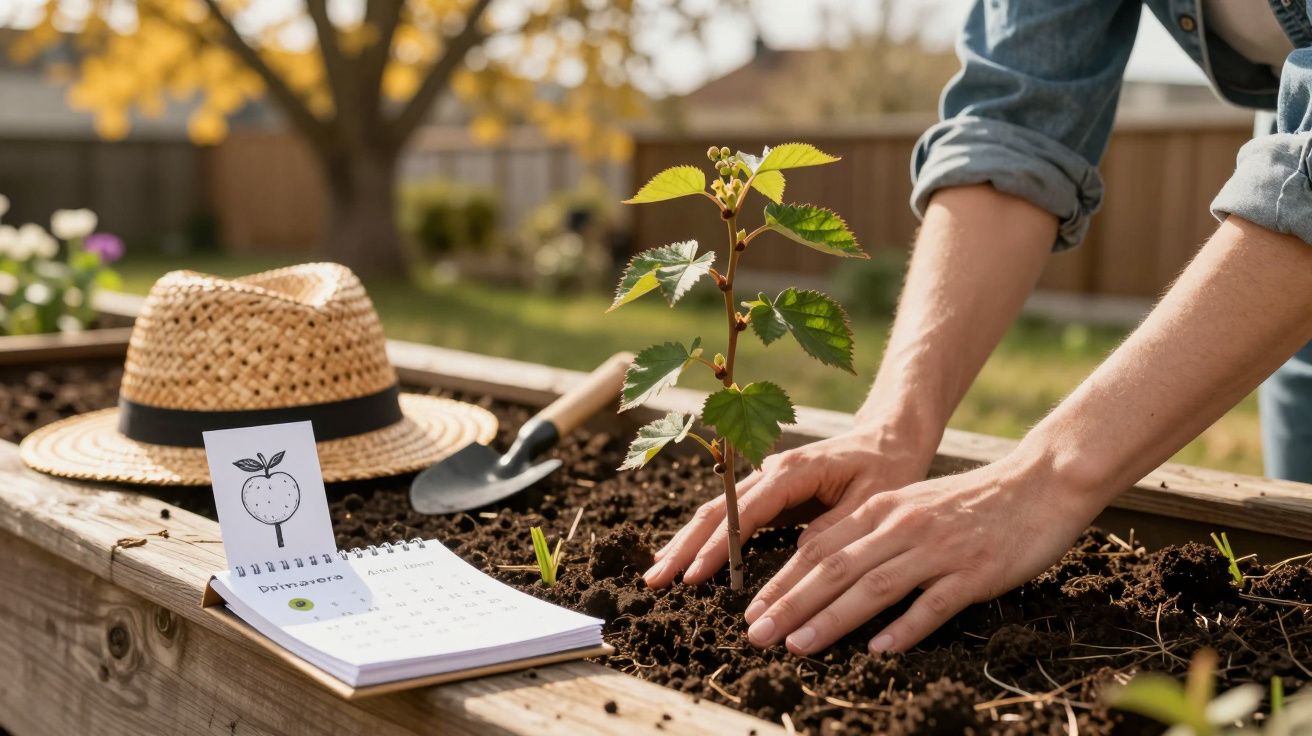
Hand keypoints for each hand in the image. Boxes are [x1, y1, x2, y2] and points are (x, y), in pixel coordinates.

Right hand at [642, 427, 931, 587]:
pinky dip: (704, 539)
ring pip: (715, 513)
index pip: (742, 514)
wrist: (889, 439)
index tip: (692, 577)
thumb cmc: (886, 469)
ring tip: (657, 574)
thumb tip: (796, 559)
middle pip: (715, 511)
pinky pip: (728, 516)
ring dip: (685, 544)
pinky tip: (686, 559)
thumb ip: (832, 528)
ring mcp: (764, 480)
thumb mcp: (870, 502)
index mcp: (792, 471)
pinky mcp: (767, 492)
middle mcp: (769, 470)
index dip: (716, 548)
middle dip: (683, 547)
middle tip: (654, 581)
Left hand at [742, 454, 1105, 655]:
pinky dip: (903, 628)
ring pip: (873, 587)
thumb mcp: (911, 506)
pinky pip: (932, 603)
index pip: (818, 549)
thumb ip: (870, 533)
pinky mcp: (974, 572)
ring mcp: (937, 549)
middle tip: (755, 635)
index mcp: (881, 509)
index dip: (781, 582)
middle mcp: (901, 526)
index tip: (751, 612)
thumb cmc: (972, 502)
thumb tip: (824, 569)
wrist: (1039, 484)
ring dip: (831, 619)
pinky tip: (878, 650)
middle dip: (789, 605)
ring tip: (797, 645)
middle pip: (834, 569)